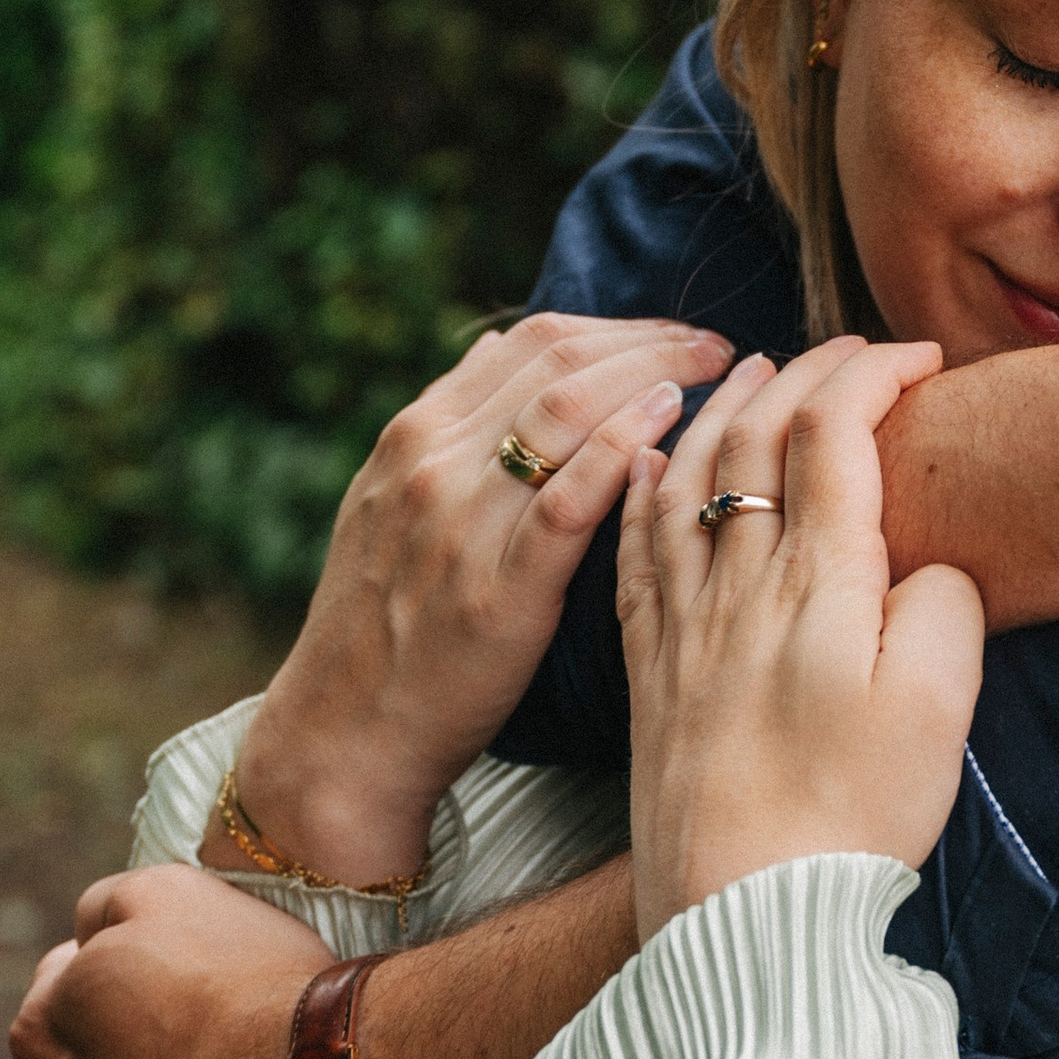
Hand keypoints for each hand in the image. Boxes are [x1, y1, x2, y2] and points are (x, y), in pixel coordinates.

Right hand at [224, 310, 735, 886]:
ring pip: (567, 410)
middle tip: (716, 346)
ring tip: (715, 374)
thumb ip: (450, 426)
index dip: (621, 328)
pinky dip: (622, 449)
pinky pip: (567, 499)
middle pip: (561, 362)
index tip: (677, 337)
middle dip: (652, 341)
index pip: (535, 342)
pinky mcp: (497, 589)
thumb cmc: (386, 619)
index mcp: (417, 433)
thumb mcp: (392, 499)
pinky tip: (671, 424)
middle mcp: (435, 462)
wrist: (343, 730)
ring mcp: (463, 522)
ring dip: (654, 376)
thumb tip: (501, 348)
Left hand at [619, 340, 985, 939]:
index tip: (920, 357)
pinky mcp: (650, 669)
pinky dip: (647, 483)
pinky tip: (651, 464)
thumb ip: (944, 607)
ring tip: (754, 374)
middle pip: (756, 436)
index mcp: (816, 585)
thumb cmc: (852, 820)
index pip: (832, 433)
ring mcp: (682, 625)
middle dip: (805, 372)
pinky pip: (635, 545)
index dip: (875, 373)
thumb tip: (924, 565)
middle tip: (851, 350)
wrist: (741, 918)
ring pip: (685, 475)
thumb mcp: (939, 707)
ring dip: (724, 408)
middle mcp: (737, 586)